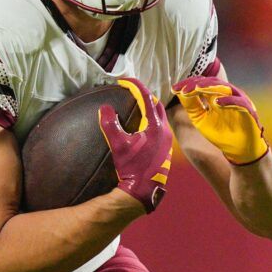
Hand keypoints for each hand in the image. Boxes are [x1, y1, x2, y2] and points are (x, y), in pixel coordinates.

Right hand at [99, 78, 171, 212]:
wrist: (144, 190)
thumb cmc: (132, 168)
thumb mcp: (118, 145)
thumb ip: (110, 125)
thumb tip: (104, 108)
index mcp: (155, 126)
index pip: (146, 97)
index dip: (135, 86)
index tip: (124, 81)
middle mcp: (165, 130)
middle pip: (156, 104)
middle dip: (143, 95)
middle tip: (130, 91)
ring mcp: (167, 140)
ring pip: (160, 115)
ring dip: (149, 107)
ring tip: (136, 104)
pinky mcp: (165, 148)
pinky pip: (160, 126)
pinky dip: (151, 119)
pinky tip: (142, 125)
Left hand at [176, 76, 268, 164]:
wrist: (240, 152)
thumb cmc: (222, 134)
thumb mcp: (201, 119)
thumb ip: (192, 106)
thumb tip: (179, 92)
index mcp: (217, 95)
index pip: (202, 84)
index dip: (188, 84)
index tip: (174, 88)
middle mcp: (229, 95)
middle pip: (212, 82)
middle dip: (197, 84)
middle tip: (184, 89)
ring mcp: (239, 101)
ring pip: (225, 88)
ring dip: (210, 88)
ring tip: (196, 89)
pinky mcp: (248, 111)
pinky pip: (239, 102)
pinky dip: (228, 101)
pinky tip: (216, 102)